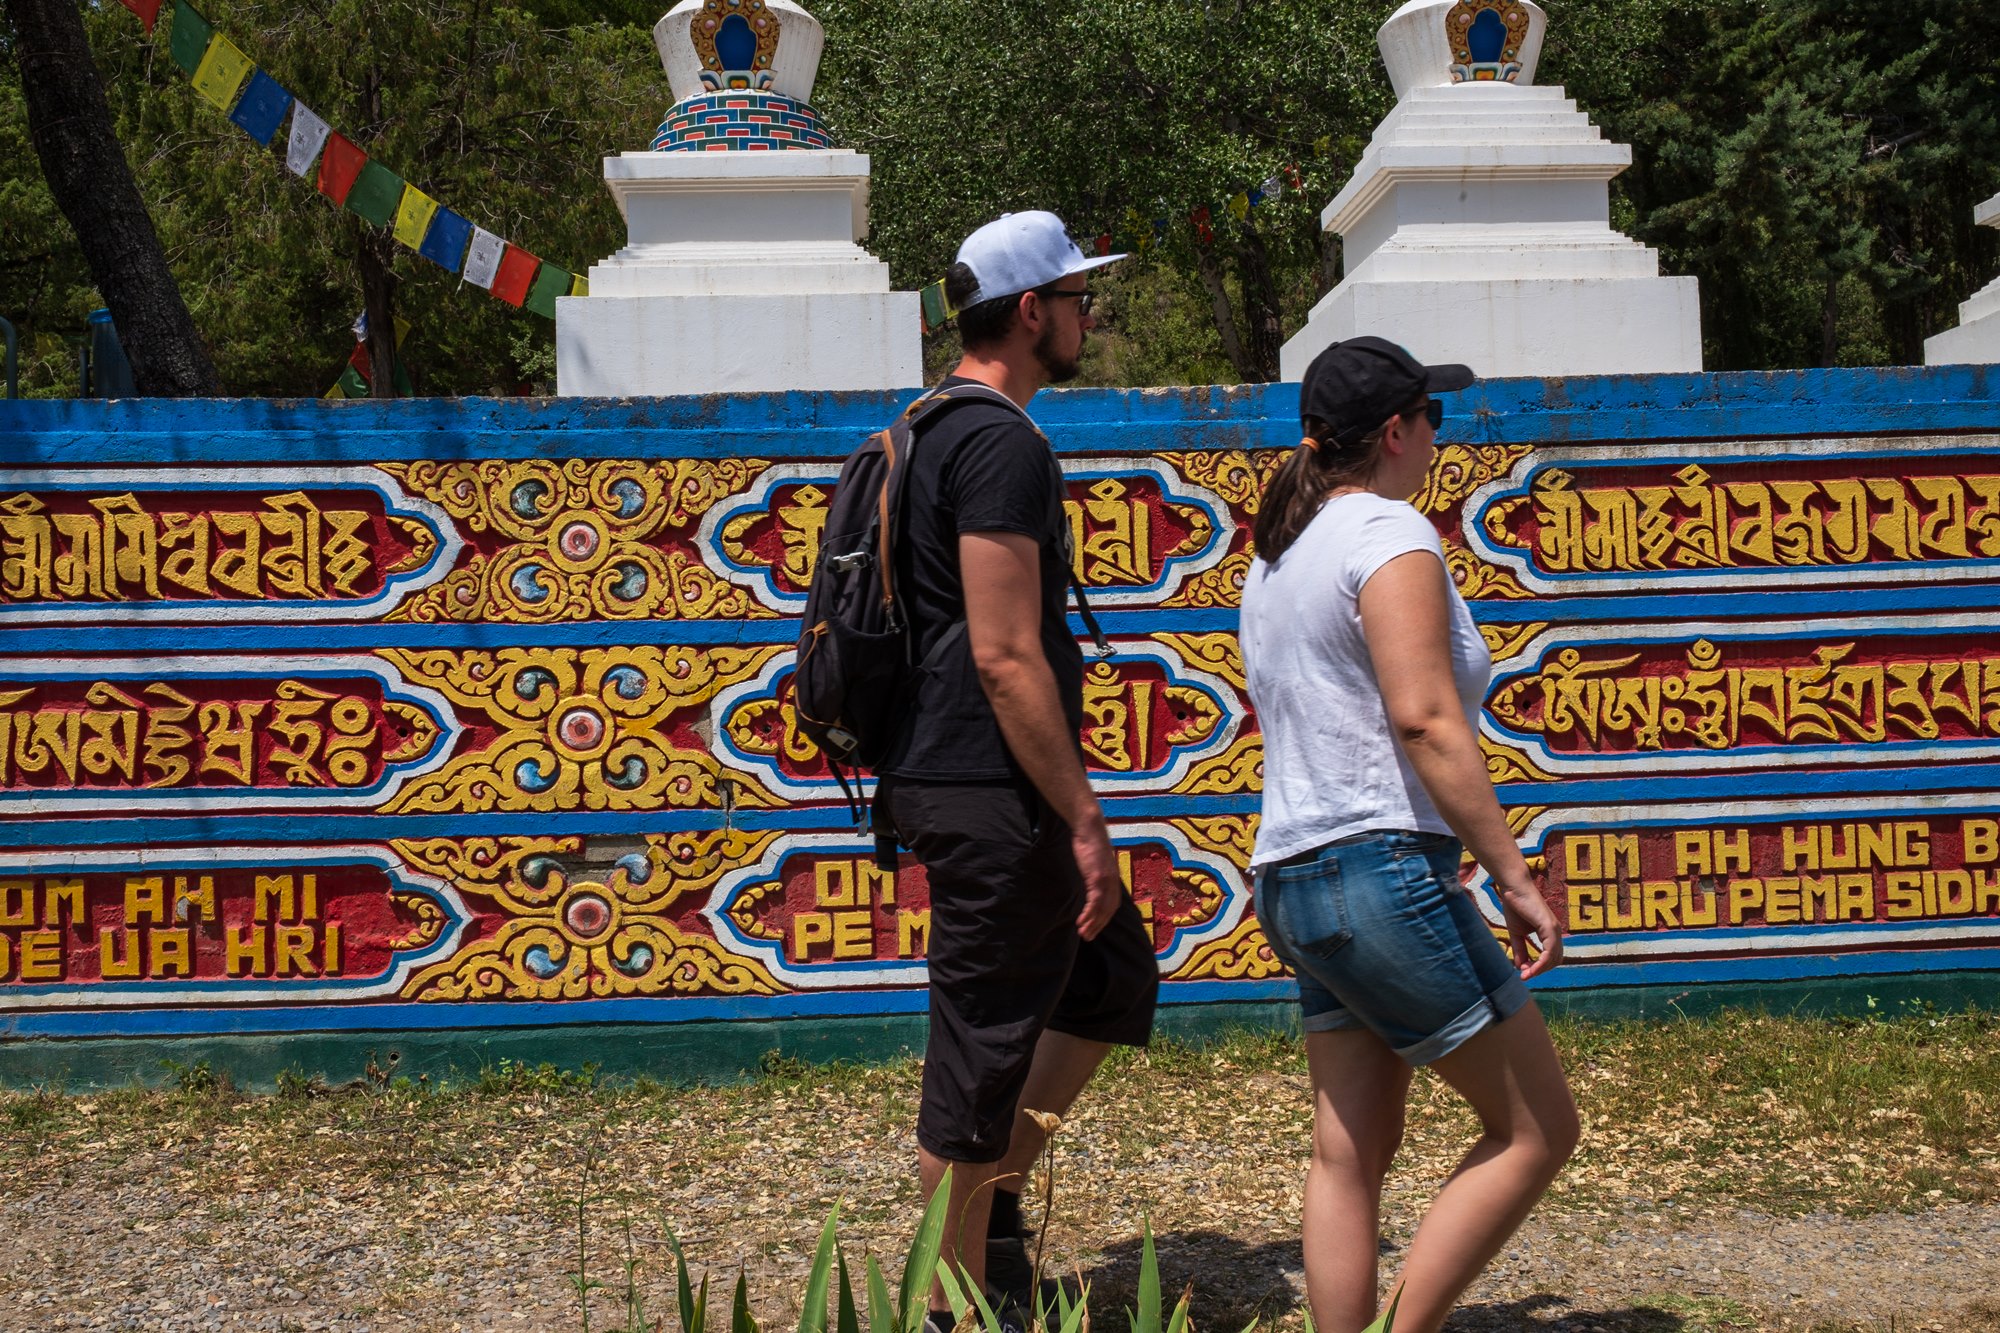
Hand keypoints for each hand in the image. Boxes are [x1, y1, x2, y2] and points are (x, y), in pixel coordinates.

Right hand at [1071, 816, 1122, 940]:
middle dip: (1099, 925)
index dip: (1104, 917)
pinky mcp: (1098, 879)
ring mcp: (1106, 881)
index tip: (1096, 927)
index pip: (1112, 904)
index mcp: (1113, 878)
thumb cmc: (1089, 841)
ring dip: (1093, 924)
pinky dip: (1089, 915)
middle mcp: (1113, 882)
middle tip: (1089, 937)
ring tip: (1084, 935)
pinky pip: (1094, 902)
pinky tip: (1081, 922)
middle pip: (1109, 910)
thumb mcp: (1094, 860)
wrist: (1089, 828)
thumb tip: (1090, 876)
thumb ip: (1095, 870)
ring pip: (1102, 909)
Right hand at [1495, 871, 1563, 978]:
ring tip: (1525, 974)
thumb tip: (1521, 967)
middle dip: (1540, 971)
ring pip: (1554, 958)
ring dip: (1540, 970)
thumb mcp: (1517, 933)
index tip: (1524, 973)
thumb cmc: (1515, 906)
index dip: (1539, 967)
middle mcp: (1556, 932)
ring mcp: (1555, 929)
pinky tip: (1530, 968)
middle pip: (1555, 961)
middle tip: (1524, 975)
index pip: (1551, 957)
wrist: (1513, 888)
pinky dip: (1541, 963)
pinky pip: (1549, 951)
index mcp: (1550, 933)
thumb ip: (1520, 949)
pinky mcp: (1550, 927)